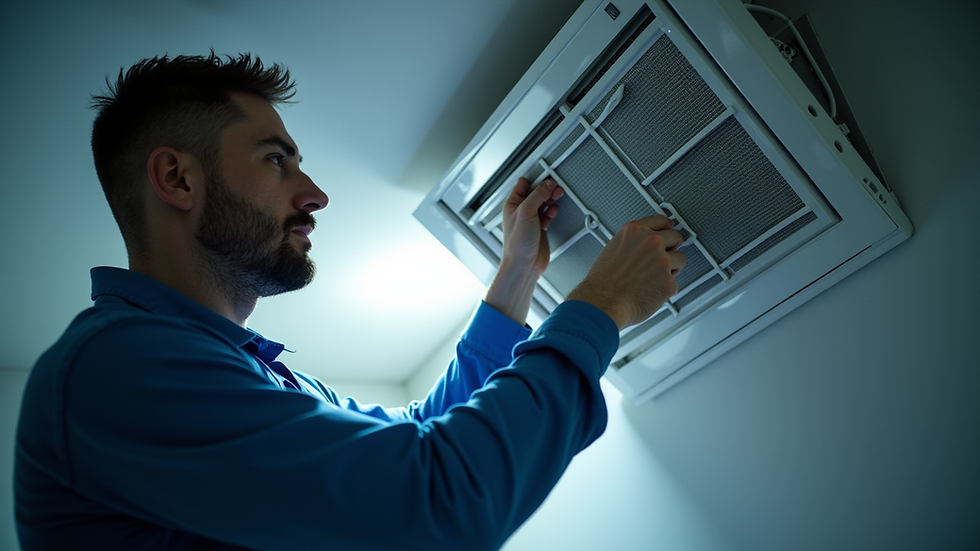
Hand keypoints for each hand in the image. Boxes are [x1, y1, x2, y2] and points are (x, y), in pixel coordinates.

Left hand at [500, 177, 562, 276]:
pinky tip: (554, 210)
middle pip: (535, 193)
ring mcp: (531, 220)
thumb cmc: (517, 243)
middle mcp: (521, 211)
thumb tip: (547, 185)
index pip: (523, 185)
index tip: (546, 176)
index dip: (535, 179)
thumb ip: (537, 196)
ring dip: (550, 199)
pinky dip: (552, 211)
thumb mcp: (526, 212)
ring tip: (558, 195)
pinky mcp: (540, 229)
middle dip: (546, 188)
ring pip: (543, 203)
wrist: (524, 265)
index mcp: (512, 204)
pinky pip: (547, 215)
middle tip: (555, 186)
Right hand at [566, 215, 685, 330]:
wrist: (602, 302)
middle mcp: (651, 242)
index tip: (669, 230)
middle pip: (676, 237)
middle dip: (672, 247)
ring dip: (672, 268)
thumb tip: (644, 246)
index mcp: (635, 231)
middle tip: (664, 257)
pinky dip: (665, 288)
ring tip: (655, 277)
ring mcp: (662, 261)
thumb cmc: (601, 282)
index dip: (666, 227)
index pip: (661, 220)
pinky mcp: (669, 281)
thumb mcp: (612, 249)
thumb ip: (632, 243)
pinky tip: (651, 290)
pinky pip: (675, 282)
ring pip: (680, 259)